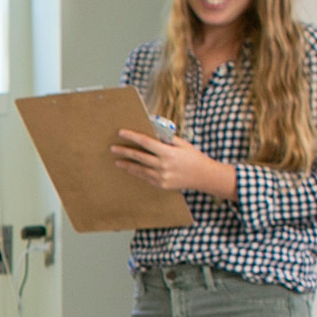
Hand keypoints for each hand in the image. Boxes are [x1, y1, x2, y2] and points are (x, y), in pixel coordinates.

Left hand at [112, 129, 237, 200]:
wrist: (203, 176)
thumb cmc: (192, 157)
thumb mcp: (182, 144)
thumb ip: (167, 139)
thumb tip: (152, 131)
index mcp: (168, 152)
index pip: (146, 142)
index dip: (132, 137)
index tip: (121, 133)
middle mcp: (163, 165)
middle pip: (138, 157)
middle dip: (124, 151)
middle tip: (113, 148)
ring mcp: (161, 177)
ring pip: (139, 169)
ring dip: (127, 165)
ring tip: (117, 161)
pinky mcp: (161, 185)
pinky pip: (145, 177)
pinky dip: (137, 172)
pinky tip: (130, 169)